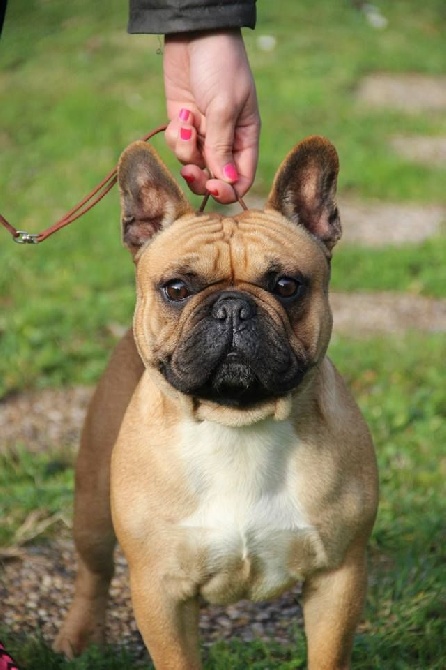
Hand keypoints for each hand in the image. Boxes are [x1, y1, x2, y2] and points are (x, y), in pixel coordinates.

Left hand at [163, 30, 259, 202]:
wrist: (195, 32)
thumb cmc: (221, 65)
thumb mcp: (224, 106)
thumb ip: (222, 146)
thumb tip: (228, 181)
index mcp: (245, 137)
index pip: (242, 178)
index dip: (230, 189)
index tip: (215, 187)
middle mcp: (225, 140)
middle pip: (214, 177)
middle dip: (201, 178)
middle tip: (190, 171)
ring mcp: (203, 133)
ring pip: (192, 163)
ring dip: (186, 149)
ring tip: (186, 122)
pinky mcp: (183, 124)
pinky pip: (178, 145)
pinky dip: (176, 135)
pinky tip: (181, 113)